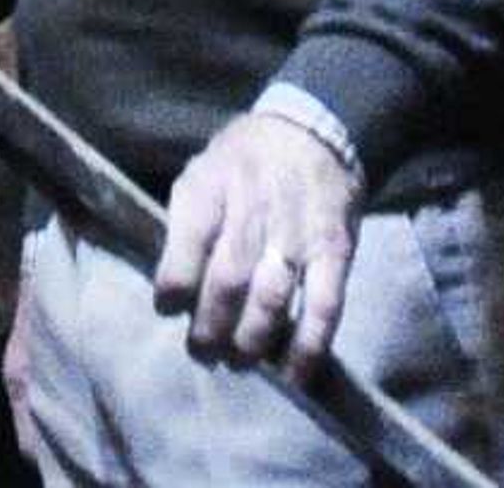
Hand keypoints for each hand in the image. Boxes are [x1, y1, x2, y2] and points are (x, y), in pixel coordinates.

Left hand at [154, 111, 358, 379]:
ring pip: (271, 299)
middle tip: (204, 350)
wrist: (312, 131)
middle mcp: (253, 209)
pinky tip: (293, 373)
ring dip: (252, 340)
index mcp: (211, 187)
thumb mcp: (201, 171)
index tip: (168, 307)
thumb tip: (173, 285)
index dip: (173, 285)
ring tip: (239, 359)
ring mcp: (297, 233)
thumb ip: (186, 222)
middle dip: (211, 327)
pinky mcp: (335, 252)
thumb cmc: (243, 159)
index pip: (186, 243)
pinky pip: (323, 307)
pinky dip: (308, 346)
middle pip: (228, 280)